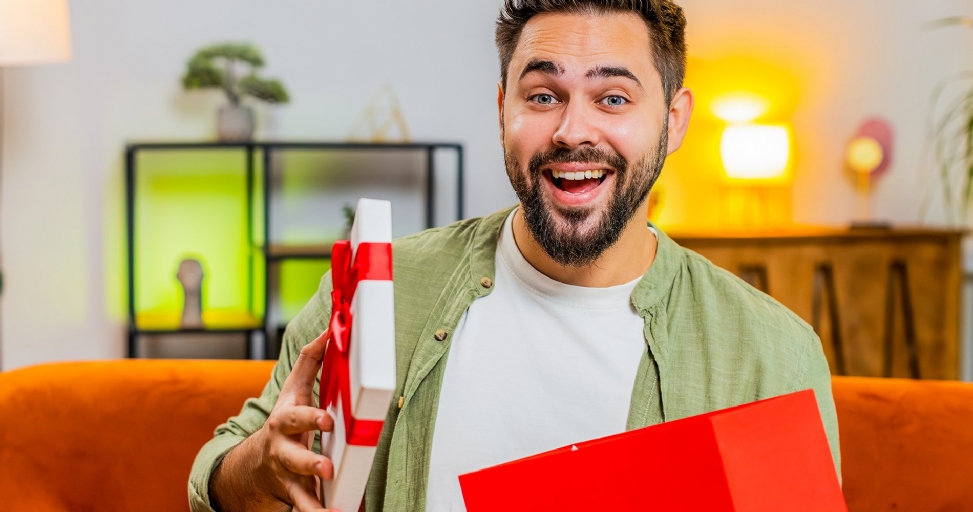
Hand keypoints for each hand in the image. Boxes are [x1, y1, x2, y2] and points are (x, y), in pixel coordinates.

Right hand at [211, 330, 340, 511]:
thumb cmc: (286, 419)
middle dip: (308, 463)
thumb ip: (312, 359)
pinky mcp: (296, 497)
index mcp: (285, 422)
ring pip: (299, 492)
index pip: (295, 418)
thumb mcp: (294, 389)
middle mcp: (283, 451)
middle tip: (326, 469)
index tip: (327, 420)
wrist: (256, 464)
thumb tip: (331, 328)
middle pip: (293, 458)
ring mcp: (288, 477)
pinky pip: (306, 510)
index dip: (310, 418)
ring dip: (313, 502)